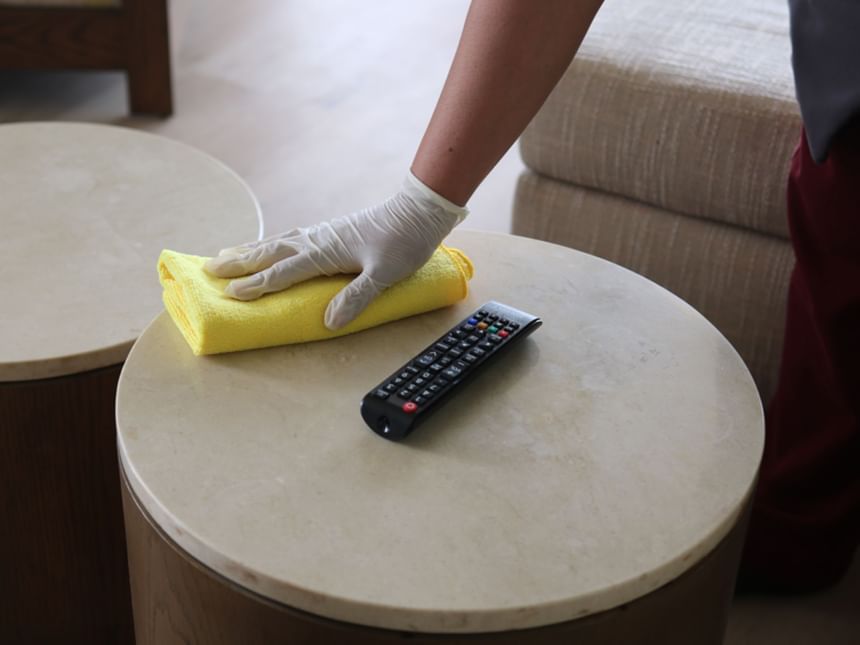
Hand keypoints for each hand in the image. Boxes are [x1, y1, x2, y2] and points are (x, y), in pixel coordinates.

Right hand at [204, 172, 466, 329]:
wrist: (418, 212)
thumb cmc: (404, 243)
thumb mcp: (384, 275)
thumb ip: (356, 297)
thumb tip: (328, 323)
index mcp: (325, 252)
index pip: (283, 272)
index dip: (257, 285)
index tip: (229, 294)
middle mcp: (317, 240)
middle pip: (270, 252)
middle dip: (238, 263)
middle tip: (207, 269)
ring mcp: (322, 233)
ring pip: (277, 242)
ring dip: (249, 250)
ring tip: (224, 256)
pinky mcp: (330, 231)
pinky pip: (290, 238)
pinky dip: (270, 243)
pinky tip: (267, 247)